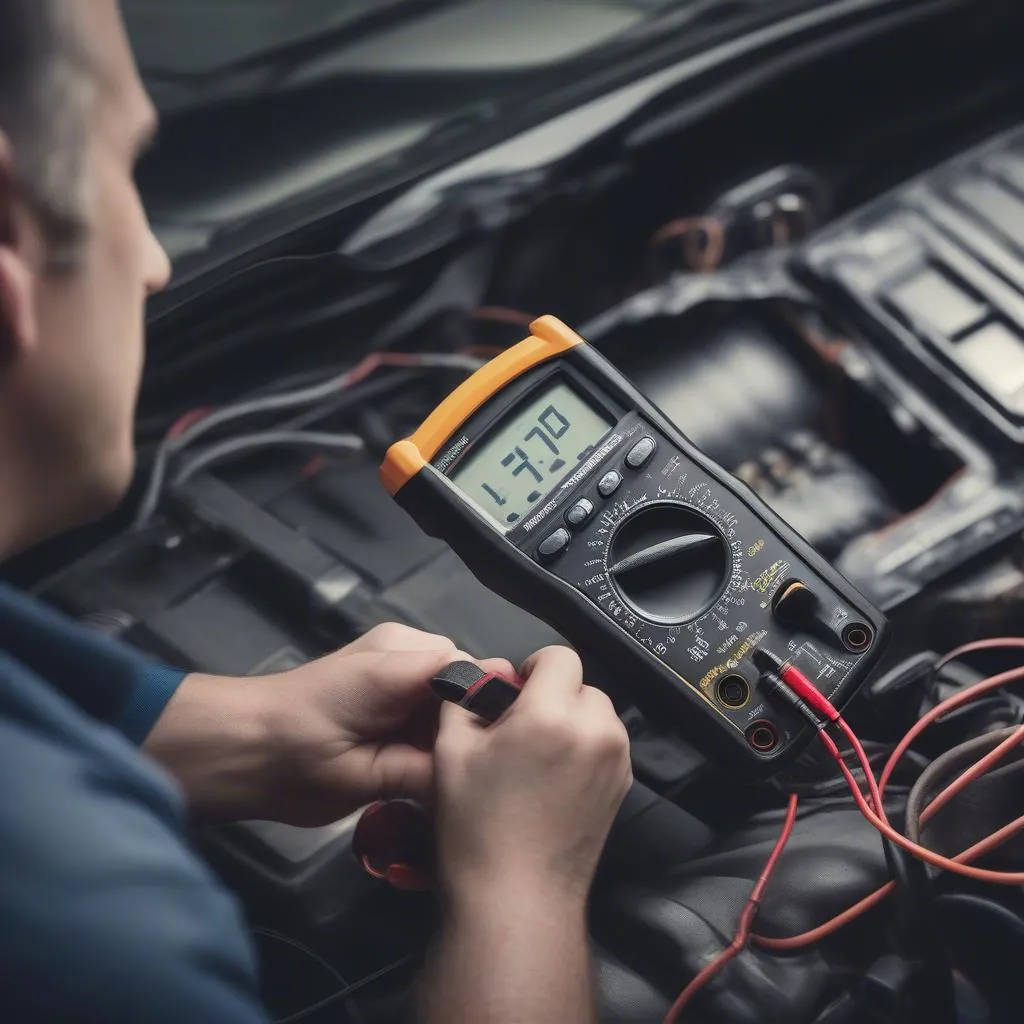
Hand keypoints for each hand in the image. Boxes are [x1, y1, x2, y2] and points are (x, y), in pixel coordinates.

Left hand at [264, 623, 513, 825]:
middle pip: (467, 678)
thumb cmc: (290, 761)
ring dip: (450, 727)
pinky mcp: (385, 673)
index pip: (475, 672)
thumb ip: (422, 773)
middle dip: (469, 723)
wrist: (236, 747)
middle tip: (463, 771)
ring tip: (440, 768)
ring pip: (451, 688)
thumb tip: (476, 780)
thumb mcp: (360, 779)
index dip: (489, 713)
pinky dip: (431, 724)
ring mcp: (392, 656)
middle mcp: (400, 646)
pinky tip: (418, 757)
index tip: (494, 758)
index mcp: (396, 664)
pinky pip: (429, 692)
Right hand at [433, 646, 631, 909]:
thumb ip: (464, 697)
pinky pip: (605, 744)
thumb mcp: (450, 751)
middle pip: (580, 684)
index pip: (558, 656)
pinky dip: (584, 747)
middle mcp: (594, 732)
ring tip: (536, 755)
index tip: (514, 690)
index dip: (531, 667)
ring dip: (570, 719)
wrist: (516, 898)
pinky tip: (553, 778)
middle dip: (550, 696)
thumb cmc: (479, 831)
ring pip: (596, 713)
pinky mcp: (622, 786)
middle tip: (518, 727)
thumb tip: (479, 675)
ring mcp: (615, 761)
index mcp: (551, 716)